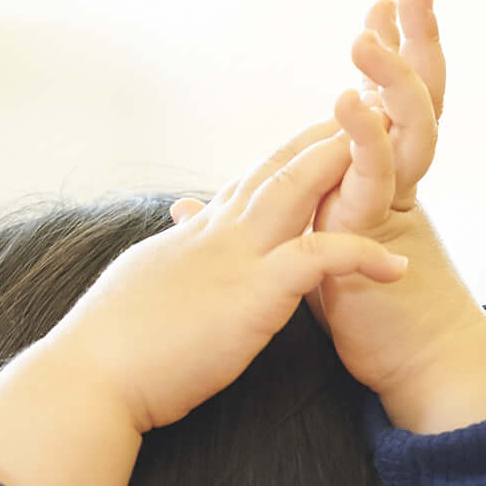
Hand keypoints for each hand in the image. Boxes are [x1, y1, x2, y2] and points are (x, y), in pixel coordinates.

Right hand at [4, 126, 404, 446]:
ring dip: (343, 162)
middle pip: (277, 170)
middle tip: (370, 104)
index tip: (321, 133)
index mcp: (194, 237)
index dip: (288, 156)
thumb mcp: (144, 289)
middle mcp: (215, 234)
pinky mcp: (252, 295)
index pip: (247, 184)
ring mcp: (234, 259)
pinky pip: (316, 260)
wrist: (88, 381)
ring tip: (390, 141)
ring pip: (295, 191)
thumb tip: (174, 240)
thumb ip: (170, 260)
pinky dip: (359, 255)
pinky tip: (397, 265)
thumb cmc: (109, 349)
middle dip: (324, 136)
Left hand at [260, 0, 485, 431]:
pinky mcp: (383, 237)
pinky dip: (368, 138)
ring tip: (383, 26)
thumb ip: (243, 220)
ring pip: (404, 126)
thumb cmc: (362, 319)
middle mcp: (391, 186)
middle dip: (411, 44)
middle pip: (407, 99)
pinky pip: (379, 179)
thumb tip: (192, 206)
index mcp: (367, 182)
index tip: (380, 7)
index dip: (379, 58)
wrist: (415, 368)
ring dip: (394, 74)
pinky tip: (353, 102)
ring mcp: (392, 207)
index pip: (375, 103)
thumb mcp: (284, 259)